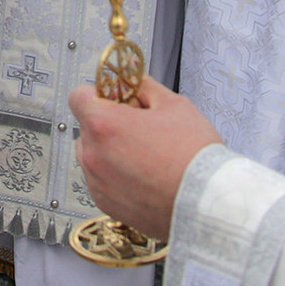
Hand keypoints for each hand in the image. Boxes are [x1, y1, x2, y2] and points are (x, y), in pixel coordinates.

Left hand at [69, 76, 221, 241]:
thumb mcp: (174, 105)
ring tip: (145, 155)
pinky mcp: (105, 203)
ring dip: (110, 151)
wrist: (206, 202)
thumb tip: (133, 82)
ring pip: (92, 156)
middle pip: (87, 127)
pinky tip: (144, 175)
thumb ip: (145, 88)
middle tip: (138, 128)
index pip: (78, 96)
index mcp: (104, 125)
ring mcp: (97, 182)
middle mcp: (93, 155)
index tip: (114, 98)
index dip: (98, 93)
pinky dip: (115, 176)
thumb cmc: (193, 156)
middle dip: (107, 124)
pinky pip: (101, 180)